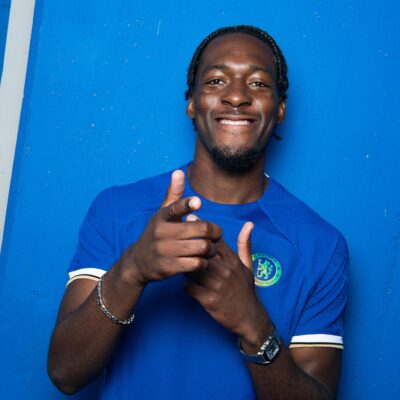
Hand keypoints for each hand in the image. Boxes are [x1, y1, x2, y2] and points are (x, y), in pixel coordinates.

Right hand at [120, 170, 222, 285]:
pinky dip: (203, 262)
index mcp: (162, 217)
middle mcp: (162, 233)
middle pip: (201, 230)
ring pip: (202, 247)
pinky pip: (196, 264)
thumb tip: (179, 171)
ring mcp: (165, 250)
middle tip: (217, 235)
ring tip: (211, 248)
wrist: (138, 262)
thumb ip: (173, 194)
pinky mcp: (169, 267)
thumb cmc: (156, 233)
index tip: (198, 202)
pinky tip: (202, 260)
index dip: (187, 205)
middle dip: (215, 232)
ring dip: (211, 249)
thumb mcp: (161, 214)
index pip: (174, 208)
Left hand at [185, 221, 270, 345]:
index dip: (201, 230)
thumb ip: (245, 244)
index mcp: (233, 261)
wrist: (249, 318)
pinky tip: (190, 285)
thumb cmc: (246, 289)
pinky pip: (189, 287)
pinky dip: (186, 285)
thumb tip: (249, 223)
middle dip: (189, 248)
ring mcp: (216, 286)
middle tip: (178, 244)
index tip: (189, 219)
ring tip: (184, 267)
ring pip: (192, 268)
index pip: (214, 240)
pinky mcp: (208, 300)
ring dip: (186, 267)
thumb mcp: (248, 265)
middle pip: (200, 252)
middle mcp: (225, 271)